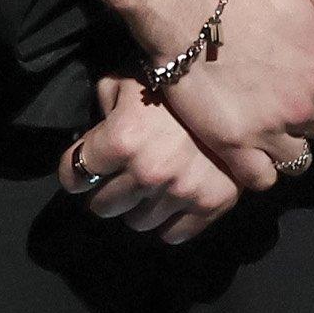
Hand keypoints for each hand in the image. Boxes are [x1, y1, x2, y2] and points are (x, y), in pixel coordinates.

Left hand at [60, 76, 243, 243]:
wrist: (240, 84)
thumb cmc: (176, 78)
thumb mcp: (129, 78)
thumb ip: (104, 103)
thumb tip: (94, 128)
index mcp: (122, 139)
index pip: (73, 176)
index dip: (75, 171)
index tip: (86, 169)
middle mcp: (148, 171)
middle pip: (102, 206)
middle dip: (105, 192)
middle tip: (118, 178)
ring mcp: (181, 191)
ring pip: (137, 223)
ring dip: (138, 207)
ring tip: (150, 186)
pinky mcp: (212, 203)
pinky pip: (174, 234)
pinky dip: (169, 222)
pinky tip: (172, 200)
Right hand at [94, 0, 313, 172]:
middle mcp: (299, 111)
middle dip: (312, 117)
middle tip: (288, 95)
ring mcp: (262, 132)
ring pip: (295, 162)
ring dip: (289, 146)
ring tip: (271, 124)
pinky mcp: (226, 144)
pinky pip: (259, 180)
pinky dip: (260, 169)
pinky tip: (251, 147)